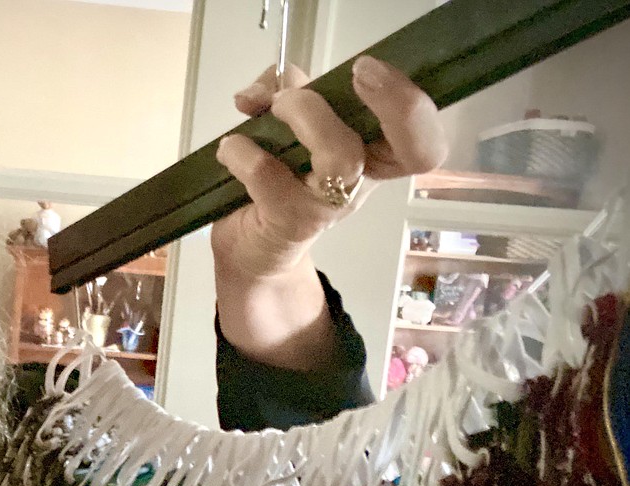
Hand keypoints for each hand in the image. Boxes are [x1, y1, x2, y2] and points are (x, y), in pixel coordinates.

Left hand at [213, 56, 446, 369]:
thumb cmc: (276, 183)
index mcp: (374, 155)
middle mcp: (361, 182)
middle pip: (410, 149)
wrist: (249, 248)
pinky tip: (231, 149)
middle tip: (339, 80)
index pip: (424, 137)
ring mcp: (328, 205)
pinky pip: (270, 175)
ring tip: (270, 109)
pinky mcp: (287, 221)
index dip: (410, 101)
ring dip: (303, 115)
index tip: (365, 66)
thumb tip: (265, 87)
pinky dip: (242, 151)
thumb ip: (281, 91)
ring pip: (341, 157)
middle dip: (383, 101)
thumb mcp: (286, 125)